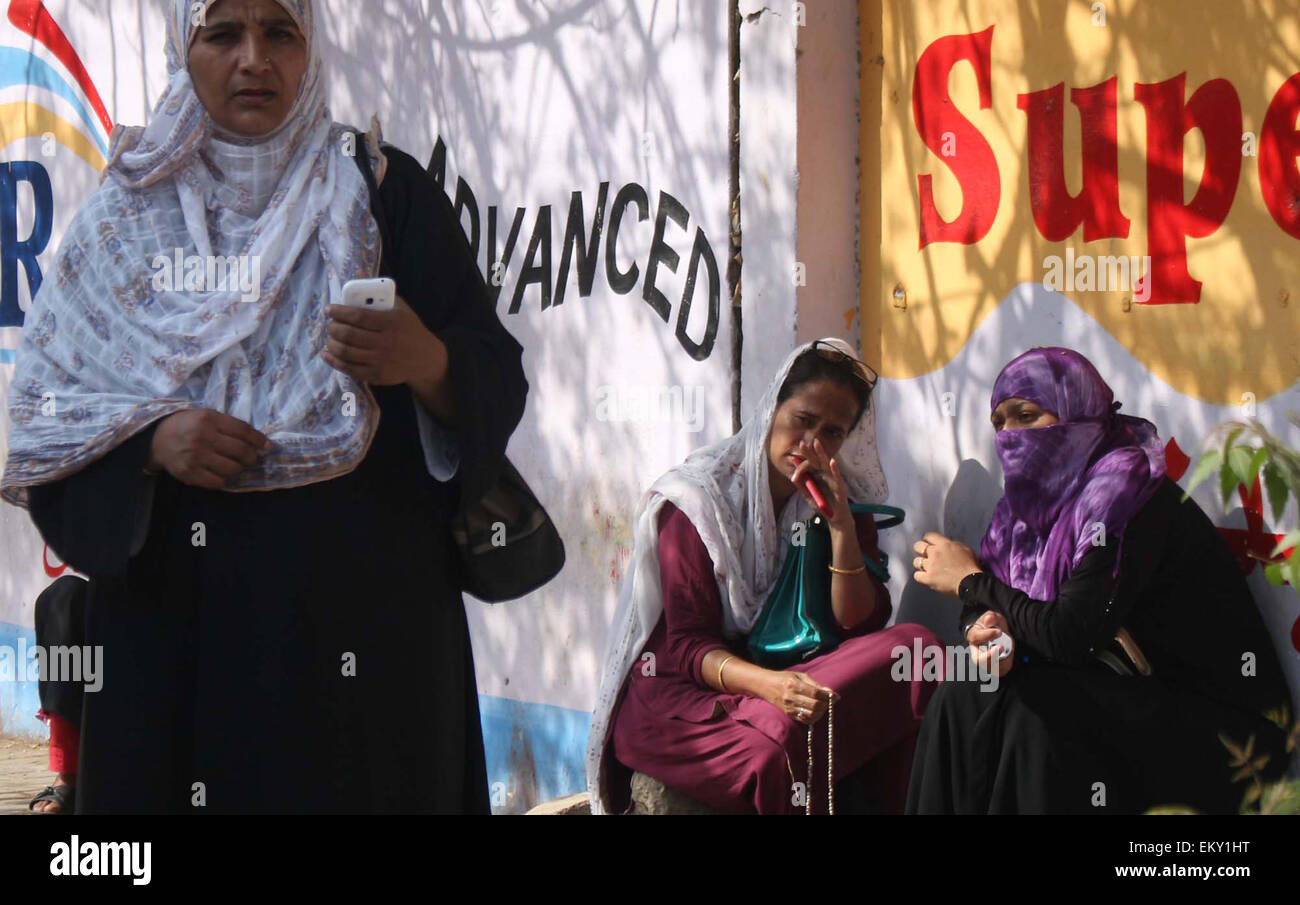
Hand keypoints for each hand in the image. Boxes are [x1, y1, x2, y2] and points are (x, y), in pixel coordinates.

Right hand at [147, 409, 270, 489]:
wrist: (157, 439)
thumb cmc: (188, 426)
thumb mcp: (208, 417)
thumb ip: (230, 426)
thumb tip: (260, 441)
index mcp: (209, 419)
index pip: (243, 431)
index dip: (259, 440)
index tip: (266, 446)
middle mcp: (203, 437)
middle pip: (241, 451)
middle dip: (252, 457)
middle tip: (251, 459)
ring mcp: (195, 457)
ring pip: (232, 469)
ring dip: (239, 470)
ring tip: (236, 466)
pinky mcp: (190, 473)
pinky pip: (218, 482)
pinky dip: (224, 480)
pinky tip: (221, 474)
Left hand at [322, 295, 445, 387]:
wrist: (425, 358)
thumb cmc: (409, 328)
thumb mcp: (399, 307)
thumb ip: (379, 291)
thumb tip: (358, 273)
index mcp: (390, 322)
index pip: (358, 316)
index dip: (339, 312)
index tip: (329, 309)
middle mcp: (386, 342)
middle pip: (349, 335)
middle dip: (333, 328)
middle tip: (329, 324)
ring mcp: (381, 361)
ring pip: (346, 352)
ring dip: (332, 343)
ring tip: (330, 337)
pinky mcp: (377, 375)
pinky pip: (350, 369)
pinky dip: (334, 361)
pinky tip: (327, 354)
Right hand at [765, 670, 837, 725]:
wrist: (767, 686)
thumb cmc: (785, 678)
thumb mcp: (800, 676)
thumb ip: (815, 684)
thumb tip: (831, 693)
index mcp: (793, 684)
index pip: (815, 693)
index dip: (828, 696)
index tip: (836, 696)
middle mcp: (791, 697)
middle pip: (814, 705)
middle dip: (826, 704)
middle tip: (830, 701)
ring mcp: (789, 707)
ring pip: (811, 714)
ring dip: (821, 711)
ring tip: (823, 706)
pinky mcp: (789, 714)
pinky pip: (805, 720)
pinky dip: (814, 717)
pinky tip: (816, 711)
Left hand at [789, 437, 852, 533]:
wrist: (835, 518)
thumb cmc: (823, 506)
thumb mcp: (809, 496)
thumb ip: (802, 487)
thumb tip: (793, 477)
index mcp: (817, 476)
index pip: (808, 466)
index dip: (800, 467)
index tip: (793, 472)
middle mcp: (825, 475)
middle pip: (816, 461)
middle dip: (809, 452)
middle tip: (802, 443)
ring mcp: (833, 479)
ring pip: (826, 464)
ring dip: (821, 454)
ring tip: (816, 444)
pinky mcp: (840, 486)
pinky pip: (837, 476)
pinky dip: (835, 469)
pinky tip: (832, 461)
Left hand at [912, 531, 981, 595]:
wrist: (972, 583)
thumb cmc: (971, 567)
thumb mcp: (965, 549)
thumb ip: (952, 545)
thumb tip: (945, 546)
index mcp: (944, 544)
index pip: (929, 535)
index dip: (928, 540)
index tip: (928, 544)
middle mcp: (935, 553)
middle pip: (918, 546)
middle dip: (920, 550)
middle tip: (925, 555)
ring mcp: (931, 566)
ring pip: (916, 562)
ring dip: (921, 565)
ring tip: (928, 568)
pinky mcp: (928, 579)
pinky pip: (917, 575)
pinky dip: (921, 576)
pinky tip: (927, 577)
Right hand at [966, 610, 1013, 677]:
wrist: (999, 636)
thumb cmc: (993, 626)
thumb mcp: (993, 617)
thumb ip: (991, 617)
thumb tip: (988, 621)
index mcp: (973, 636)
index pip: (976, 637)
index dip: (987, 635)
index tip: (999, 632)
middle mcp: (975, 651)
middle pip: (979, 659)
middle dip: (990, 655)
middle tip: (1001, 647)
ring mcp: (984, 662)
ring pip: (990, 667)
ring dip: (1001, 659)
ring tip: (1006, 649)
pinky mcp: (994, 668)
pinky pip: (999, 670)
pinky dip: (1005, 663)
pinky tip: (1008, 654)